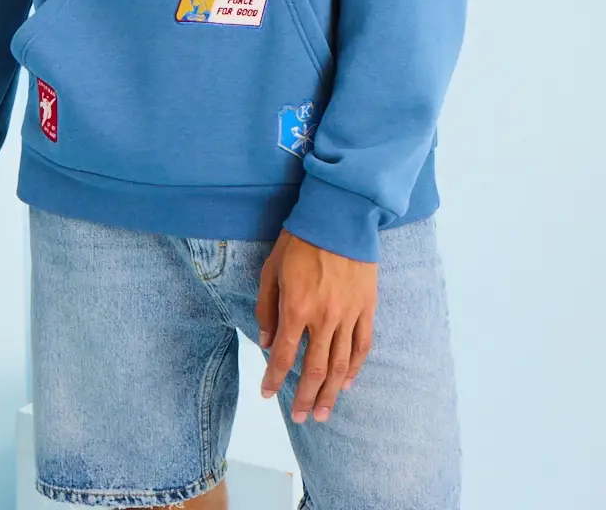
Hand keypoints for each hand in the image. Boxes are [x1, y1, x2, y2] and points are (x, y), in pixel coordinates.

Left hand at [255, 228, 376, 422]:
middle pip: (315, 369)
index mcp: (297, 308)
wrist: (340, 217)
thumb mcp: (271, 268)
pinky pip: (362, 346)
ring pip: (341, 364)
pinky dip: (355, 368)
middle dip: (304, 397)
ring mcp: (348, 315)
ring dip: (330, 393)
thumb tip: (267, 341)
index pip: (285, 356)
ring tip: (322, 413)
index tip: (267, 392)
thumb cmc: (300, 239)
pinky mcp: (367, 308)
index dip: (274, 378)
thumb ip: (267, 307)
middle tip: (300, 418)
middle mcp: (324, 318)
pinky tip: (346, 384)